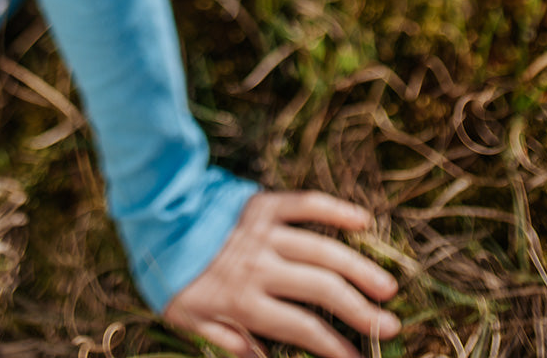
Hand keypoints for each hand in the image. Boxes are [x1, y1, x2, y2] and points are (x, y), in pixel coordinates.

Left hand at [162, 190, 399, 357]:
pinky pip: (306, 204)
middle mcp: (261, 264)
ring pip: (323, 249)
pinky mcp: (265, 202)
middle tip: (390, 323)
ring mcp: (266, 230)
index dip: (334, 347)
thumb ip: (227, 341)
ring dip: (358, 268)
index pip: (301, 327)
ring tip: (387, 287)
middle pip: (322, 289)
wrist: (155, 212)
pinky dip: (335, 211)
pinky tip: (363, 222)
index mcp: (243, 298)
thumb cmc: (171, 272)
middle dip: (360, 310)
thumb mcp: (187, 318)